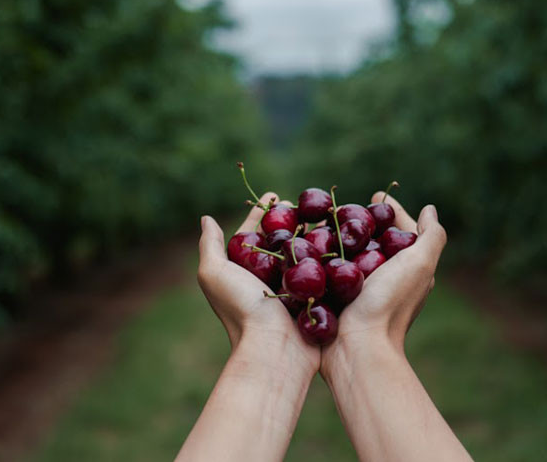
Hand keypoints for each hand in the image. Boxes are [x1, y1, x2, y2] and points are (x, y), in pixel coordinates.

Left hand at [197, 192, 319, 376]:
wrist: (275, 350)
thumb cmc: (242, 310)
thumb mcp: (215, 274)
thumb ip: (210, 246)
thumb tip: (206, 219)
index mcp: (243, 272)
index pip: (252, 234)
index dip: (262, 213)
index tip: (276, 195)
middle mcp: (266, 280)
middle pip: (279, 242)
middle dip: (290, 221)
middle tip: (304, 204)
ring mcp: (291, 291)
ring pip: (302, 255)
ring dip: (312, 235)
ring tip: (325, 216)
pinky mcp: (313, 300)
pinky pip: (322, 272)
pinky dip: (329, 256)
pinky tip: (339, 241)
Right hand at [322, 194, 446, 377]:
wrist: (356, 349)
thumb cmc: (389, 305)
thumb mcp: (418, 266)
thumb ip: (431, 236)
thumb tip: (430, 210)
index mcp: (407, 269)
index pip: (400, 231)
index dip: (390, 212)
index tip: (373, 197)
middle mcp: (385, 279)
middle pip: (372, 241)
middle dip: (359, 222)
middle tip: (340, 208)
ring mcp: (358, 291)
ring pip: (347, 254)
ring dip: (335, 238)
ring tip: (320, 221)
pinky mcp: (334, 300)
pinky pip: (327, 271)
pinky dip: (319, 257)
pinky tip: (307, 246)